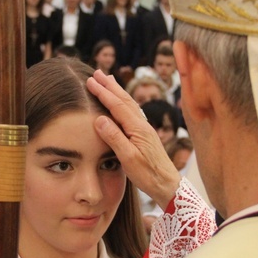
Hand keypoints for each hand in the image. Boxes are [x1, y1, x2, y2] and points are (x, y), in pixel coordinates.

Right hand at [87, 70, 180, 209]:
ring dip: (117, 91)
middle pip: (124, 100)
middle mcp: (142, 125)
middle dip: (110, 86)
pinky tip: (122, 103)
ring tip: (108, 80)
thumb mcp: (128, 158)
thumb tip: (99, 118)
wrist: (167, 185)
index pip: (117, 105)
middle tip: (97, 72)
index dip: (103, 92)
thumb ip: (114, 138)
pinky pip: (132, 113)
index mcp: (138, 128)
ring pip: (129, 105)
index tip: (90, 81)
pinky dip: (123, 103)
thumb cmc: (148, 175)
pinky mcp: (145, 136)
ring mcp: (145, 129)